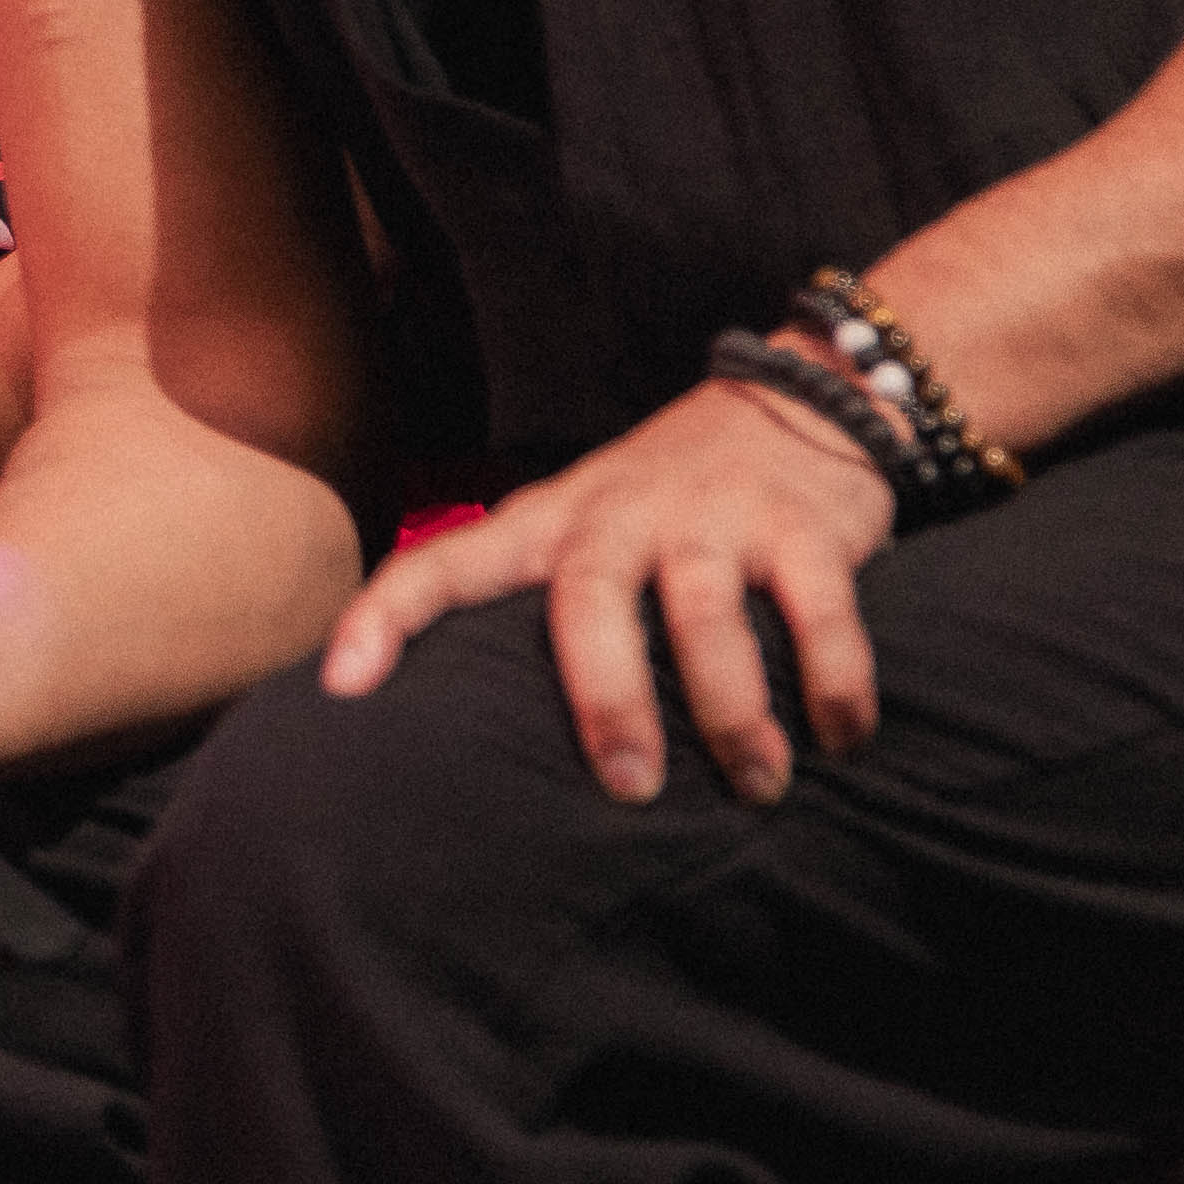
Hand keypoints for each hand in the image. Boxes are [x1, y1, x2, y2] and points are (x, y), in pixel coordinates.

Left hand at [322, 377, 893, 801]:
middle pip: (589, 602)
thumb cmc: (670, 499)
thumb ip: (540, 601)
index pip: (447, 562)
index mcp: (553, 522)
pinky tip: (842, 738)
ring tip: (756, 783)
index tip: (341, 686)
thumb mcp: (585, 524)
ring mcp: (712, 517)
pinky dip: (833, 684)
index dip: (387, 617)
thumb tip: (464, 727)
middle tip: (628, 787)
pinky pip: (818, 612)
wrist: (801, 396)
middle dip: (606, 702)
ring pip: (706, 617)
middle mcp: (622, 514)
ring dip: (733, 715)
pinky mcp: (802, 526)